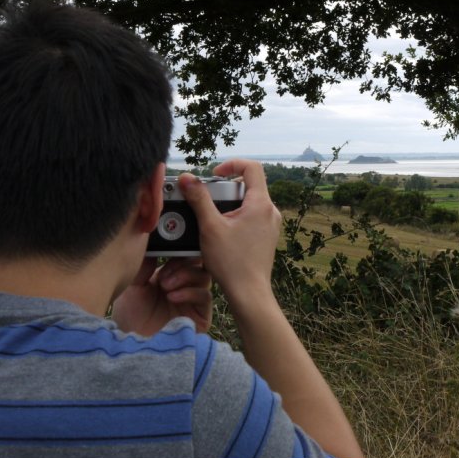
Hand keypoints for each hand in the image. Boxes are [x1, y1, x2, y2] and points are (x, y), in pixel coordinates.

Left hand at [112, 256, 213, 336]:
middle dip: (182, 263)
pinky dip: (189, 292)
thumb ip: (146, 263)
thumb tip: (156, 241)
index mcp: (169, 275)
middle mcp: (184, 286)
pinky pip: (205, 295)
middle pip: (198, 262)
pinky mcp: (202, 316)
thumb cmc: (130, 316)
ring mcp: (194, 301)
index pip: (183, 255)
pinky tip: (172, 296)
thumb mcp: (135, 284)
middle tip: (164, 275)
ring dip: (185, 276)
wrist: (132, 346)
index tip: (166, 251)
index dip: (178, 250)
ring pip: (204, 276)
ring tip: (165, 286)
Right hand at [179, 160, 281, 310]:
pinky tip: (222, 233)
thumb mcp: (209, 227)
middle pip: (249, 185)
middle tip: (208, 201)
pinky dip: (237, 217)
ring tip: (212, 219)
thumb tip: (187, 178)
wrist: (249, 293)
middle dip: (226, 188)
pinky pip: (252, 217)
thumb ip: (198, 199)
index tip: (215, 174)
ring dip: (230, 204)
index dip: (232, 164)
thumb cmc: (231, 262)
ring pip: (250, 202)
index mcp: (261, 204)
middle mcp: (271, 211)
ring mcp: (271, 224)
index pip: (252, 167)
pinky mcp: (267, 236)